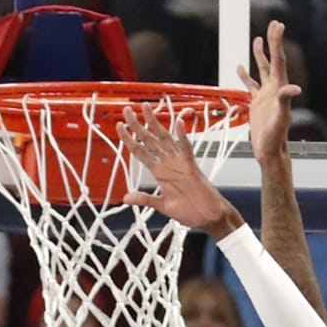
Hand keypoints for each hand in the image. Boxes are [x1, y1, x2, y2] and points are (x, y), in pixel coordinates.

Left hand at [119, 106, 240, 236]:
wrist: (207, 217)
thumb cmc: (189, 210)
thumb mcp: (161, 206)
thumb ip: (145, 199)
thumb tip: (126, 198)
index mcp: (160, 172)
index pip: (141, 152)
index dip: (129, 140)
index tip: (119, 127)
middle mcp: (168, 163)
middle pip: (150, 140)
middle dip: (137, 126)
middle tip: (127, 110)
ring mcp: (179, 163)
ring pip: (165, 138)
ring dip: (155, 124)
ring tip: (145, 109)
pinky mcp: (191, 167)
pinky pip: (186, 149)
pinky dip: (182, 136)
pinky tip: (177, 123)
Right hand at [237, 20, 301, 163]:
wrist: (269, 150)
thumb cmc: (276, 136)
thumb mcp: (280, 118)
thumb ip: (284, 101)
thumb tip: (294, 89)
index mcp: (279, 88)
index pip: (278, 60)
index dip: (277, 43)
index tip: (277, 26)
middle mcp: (273, 88)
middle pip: (272, 60)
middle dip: (272, 42)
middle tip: (273, 24)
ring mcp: (265, 95)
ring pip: (261, 70)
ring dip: (260, 55)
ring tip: (257, 40)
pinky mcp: (256, 103)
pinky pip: (250, 85)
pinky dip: (245, 76)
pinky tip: (240, 68)